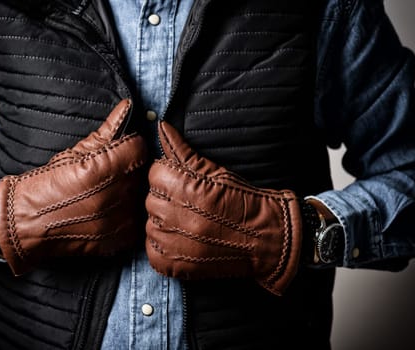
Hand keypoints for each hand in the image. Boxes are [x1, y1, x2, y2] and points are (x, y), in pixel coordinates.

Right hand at [0, 99, 147, 274]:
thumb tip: (127, 107)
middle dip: (129, 167)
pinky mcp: (120, 239)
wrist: (26, 223)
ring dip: (129, 191)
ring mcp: (119, 221)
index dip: (129, 145)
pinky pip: (137, 218)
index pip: (139, 147)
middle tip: (109, 173)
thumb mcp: (73, 153)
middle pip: (142, 171)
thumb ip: (106, 130)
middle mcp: (115, 196)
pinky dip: (127, 213)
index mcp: (104, 170)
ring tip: (106, 193)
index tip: (120, 149)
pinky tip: (109, 211)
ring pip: (141, 194)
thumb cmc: (45, 185)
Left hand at [145, 121, 302, 294]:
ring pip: (150, 224)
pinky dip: (165, 246)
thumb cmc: (241, 200)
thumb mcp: (213, 170)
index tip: (186, 185)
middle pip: (151, 198)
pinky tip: (185, 241)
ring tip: (190, 224)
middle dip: (168, 199)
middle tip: (191, 206)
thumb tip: (161, 126)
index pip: (155, 173)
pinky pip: (152, 250)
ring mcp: (171, 243)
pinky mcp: (171, 265)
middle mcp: (173, 216)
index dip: (171, 177)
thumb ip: (181, 150)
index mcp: (182, 188)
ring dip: (166, 223)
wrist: (264, 238)